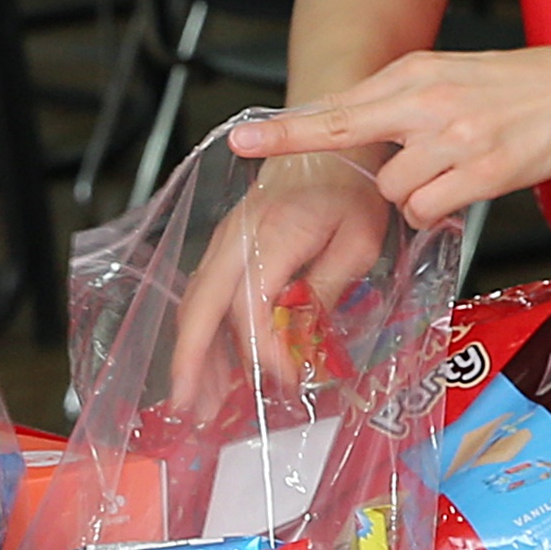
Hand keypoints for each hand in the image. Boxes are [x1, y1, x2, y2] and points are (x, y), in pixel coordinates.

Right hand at [156, 142, 391, 407]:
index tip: (289, 378)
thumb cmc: (352, 188)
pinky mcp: (228, 244)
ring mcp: (227, 239)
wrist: (332, 141)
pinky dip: (204, 331)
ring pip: (197, 302)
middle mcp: (238, 236)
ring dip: (194, 352)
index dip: (264, 350)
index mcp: (273, 233)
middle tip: (192, 408)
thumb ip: (327, 290)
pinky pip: (207, 292)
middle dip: (191, 359)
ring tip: (201, 401)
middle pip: (202, 305)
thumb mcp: (359, 243)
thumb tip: (301, 341)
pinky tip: (214, 365)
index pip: (251, 304)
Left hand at [232, 41, 550, 232]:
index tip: (242, 141)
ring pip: (394, 190)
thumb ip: (405, 104)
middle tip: (322, 169)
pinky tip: (467, 189)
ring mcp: (456, 136)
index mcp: (416, 73)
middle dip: (337, 166)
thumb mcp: (453, 78)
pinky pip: (431, 209)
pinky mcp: (486, 170)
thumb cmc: (522, 88)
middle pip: (352, 144)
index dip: (287, 129)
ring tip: (452, 176)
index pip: (338, 105)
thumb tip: (365, 140)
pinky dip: (440, 211)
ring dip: (413, 196)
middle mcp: (428, 101)